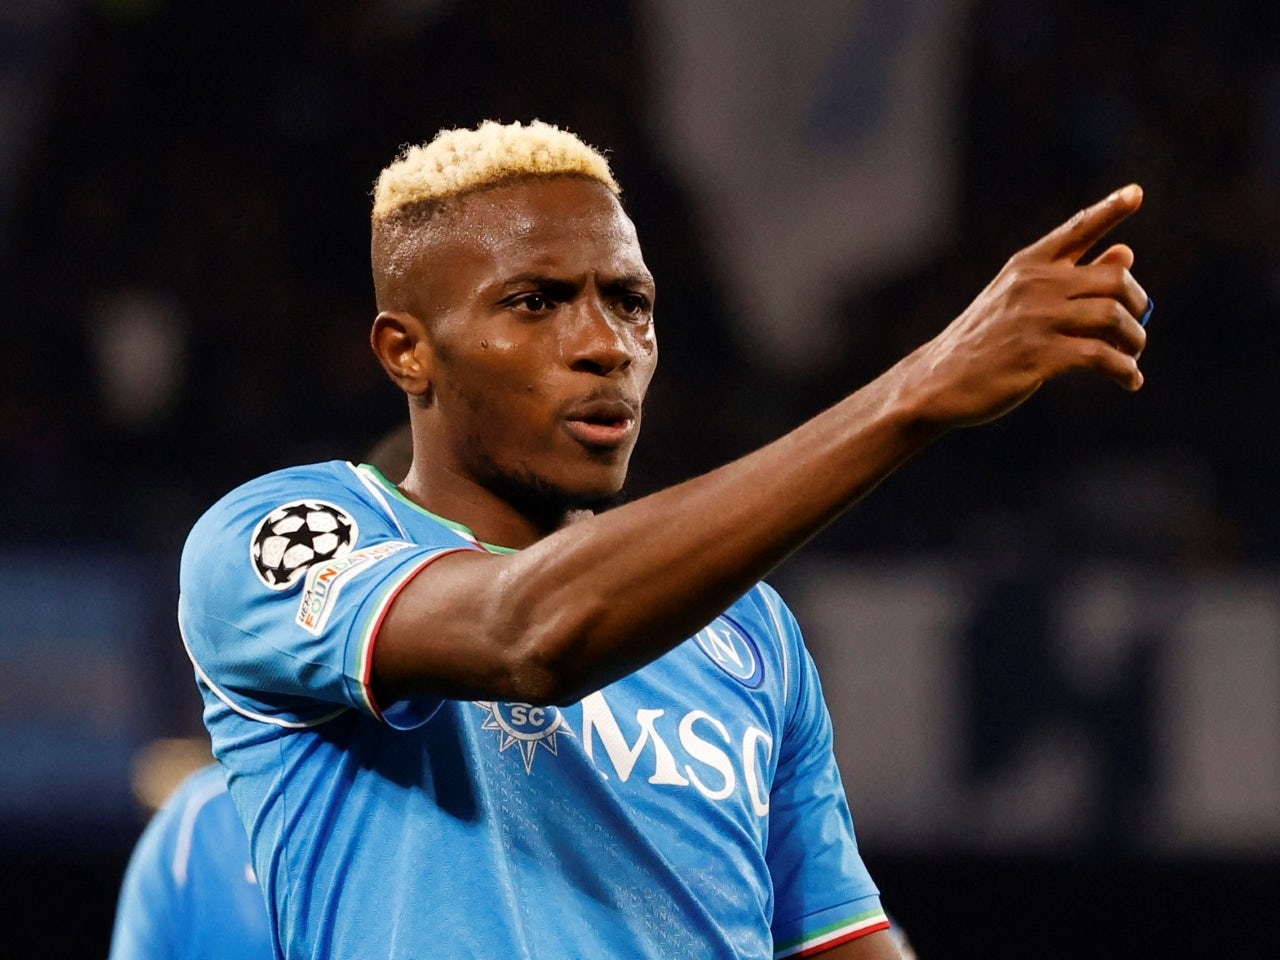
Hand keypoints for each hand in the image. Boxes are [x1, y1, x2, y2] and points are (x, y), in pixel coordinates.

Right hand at [905, 184, 1149, 427]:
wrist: (938, 381)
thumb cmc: (982, 342)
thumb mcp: (1018, 300)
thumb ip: (1071, 278)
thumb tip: (1126, 253)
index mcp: (1026, 265)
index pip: (1077, 229)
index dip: (1110, 210)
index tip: (1136, 193)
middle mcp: (1034, 284)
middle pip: (1114, 280)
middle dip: (1136, 304)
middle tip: (1135, 327)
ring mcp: (1037, 319)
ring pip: (1113, 317)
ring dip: (1134, 339)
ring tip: (1131, 355)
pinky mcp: (1040, 355)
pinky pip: (1101, 356)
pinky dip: (1125, 370)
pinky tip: (1131, 381)